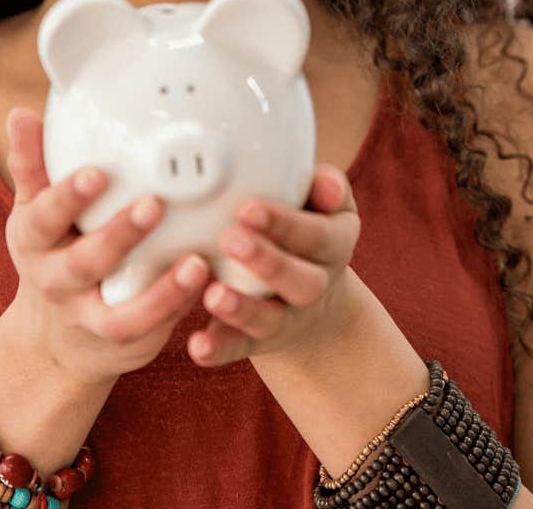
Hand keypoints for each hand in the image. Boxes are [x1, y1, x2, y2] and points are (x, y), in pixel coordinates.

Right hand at [1, 106, 212, 386]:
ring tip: (196, 262)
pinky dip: (179, 309)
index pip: (44, 216)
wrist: (53, 338)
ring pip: (123, 314)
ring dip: (162, 291)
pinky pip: (152, 332)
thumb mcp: (35, 212)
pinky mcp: (125, 343)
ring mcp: (91, 318)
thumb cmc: (55, 253)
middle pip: (85, 263)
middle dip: (118, 235)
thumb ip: (33, 165)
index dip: (68, 196)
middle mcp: (58, 282)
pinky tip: (205, 280)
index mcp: (35, 241)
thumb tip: (21, 114)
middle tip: (155, 204)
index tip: (98, 171)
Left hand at [187, 164, 360, 367]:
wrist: (316, 299)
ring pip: (270, 320)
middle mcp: (316, 285)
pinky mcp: (259, 341)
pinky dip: (219, 348)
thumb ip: (324, 187)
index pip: (317, 235)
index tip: (249, 208)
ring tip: (213, 294)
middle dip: (266, 261)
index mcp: (335, 245)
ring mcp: (287, 317)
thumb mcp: (327, 207)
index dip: (285, 224)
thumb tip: (327, 184)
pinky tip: (198, 345)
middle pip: (302, 281)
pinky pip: (240, 347)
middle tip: (230, 238)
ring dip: (242, 309)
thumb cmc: (308, 231)